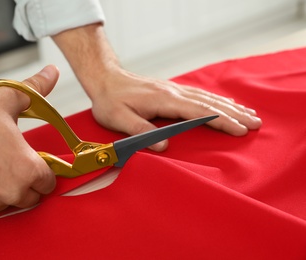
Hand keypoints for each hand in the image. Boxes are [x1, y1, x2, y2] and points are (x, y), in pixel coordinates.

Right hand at [0, 65, 58, 213]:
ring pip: (8, 202)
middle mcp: (11, 191)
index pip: (49, 183)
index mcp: (27, 169)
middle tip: (14, 163)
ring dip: (6, 189)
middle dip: (27, 182)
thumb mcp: (7, 99)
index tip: (35, 162)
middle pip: (32, 197)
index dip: (44, 170)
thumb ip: (36, 88)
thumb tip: (52, 73)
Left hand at [51, 23, 261, 151]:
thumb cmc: (110, 100)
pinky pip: (199, 94)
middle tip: (256, 123)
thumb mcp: (118, 118)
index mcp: (164, 100)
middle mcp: (173, 92)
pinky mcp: (171, 90)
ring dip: (229, 105)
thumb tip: (163, 146)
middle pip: (209, 103)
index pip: (199, 112)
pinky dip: (215, 99)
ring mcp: (173, 89)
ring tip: (249, 112)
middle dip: (234, 114)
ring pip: (207, 97)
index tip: (240, 130)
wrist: (105, 79)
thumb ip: (140, 131)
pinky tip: (223, 103)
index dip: (221, 122)